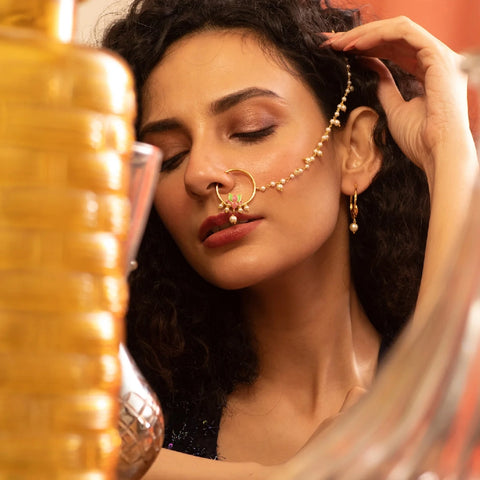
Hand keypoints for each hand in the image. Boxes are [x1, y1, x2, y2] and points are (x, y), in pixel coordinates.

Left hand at [325, 16, 472, 182]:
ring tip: (339, 44)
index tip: (339, 53)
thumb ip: (385, 86)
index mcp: (430, 71)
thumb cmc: (419, 140)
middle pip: (395, 37)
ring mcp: (440, 56)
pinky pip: (404, 33)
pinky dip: (377, 35)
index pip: (396, 50)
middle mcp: (437, 59)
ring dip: (365, 34)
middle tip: (332, 44)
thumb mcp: (394, 109)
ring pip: (398, 30)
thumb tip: (371, 66)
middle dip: (361, 38)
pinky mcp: (438, 56)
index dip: (367, 48)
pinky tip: (355, 45)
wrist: (436, 153)